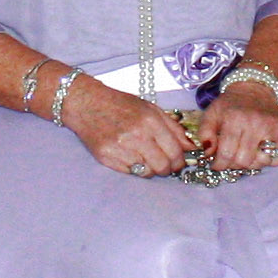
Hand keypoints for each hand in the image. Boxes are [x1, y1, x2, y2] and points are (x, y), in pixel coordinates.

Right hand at [61, 80, 192, 178]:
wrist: (87, 104)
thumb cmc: (120, 105)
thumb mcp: (150, 109)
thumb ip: (172, 128)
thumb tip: (190, 147)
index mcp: (150, 121)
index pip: (175, 151)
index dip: (180, 160)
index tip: (178, 161)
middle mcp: (136, 136)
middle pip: (163, 166)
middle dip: (168, 168)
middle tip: (164, 164)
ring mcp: (120, 148)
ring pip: (147, 172)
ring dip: (151, 169)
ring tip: (146, 158)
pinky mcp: (107, 158)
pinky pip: (130, 172)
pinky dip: (134, 168)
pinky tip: (131, 157)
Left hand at [202, 80, 277, 172]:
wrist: (254, 89)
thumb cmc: (230, 104)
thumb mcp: (211, 113)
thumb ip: (205, 133)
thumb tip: (208, 153)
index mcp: (234, 119)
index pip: (226, 153)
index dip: (219, 164)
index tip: (217, 164)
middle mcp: (254, 123)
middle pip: (243, 160)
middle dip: (233, 164)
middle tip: (230, 159)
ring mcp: (271, 127)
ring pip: (261, 162)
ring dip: (251, 164)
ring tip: (244, 155)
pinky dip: (273, 161)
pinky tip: (262, 155)